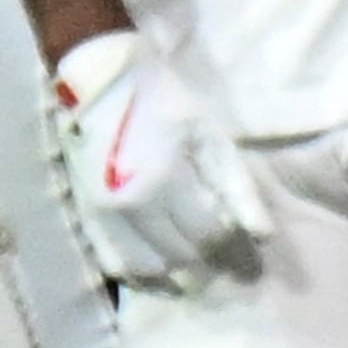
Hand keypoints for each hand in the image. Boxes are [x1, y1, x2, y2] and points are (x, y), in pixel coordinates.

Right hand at [51, 30, 268, 289]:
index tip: (225, 212)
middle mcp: (127, 204)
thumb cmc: (162, 101)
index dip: (225, 229)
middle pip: (179, 255)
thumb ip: (238, 188)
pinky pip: (114, 261)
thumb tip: (262, 237)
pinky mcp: (85, 212)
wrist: (100, 80)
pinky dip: (139, 266)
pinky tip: (154, 254)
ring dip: (171, 262)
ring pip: (147, 267)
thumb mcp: (208, 136)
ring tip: (181, 240)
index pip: (207, 234)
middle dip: (201, 247)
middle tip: (205, 224)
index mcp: (162, 181)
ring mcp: (101, 211)